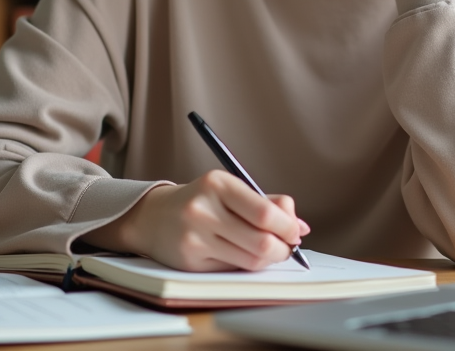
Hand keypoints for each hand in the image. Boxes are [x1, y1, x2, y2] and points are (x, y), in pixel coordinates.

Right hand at [81, 170, 310, 271]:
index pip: (265, 214)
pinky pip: (232, 269)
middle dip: (283, 248)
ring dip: (268, 259)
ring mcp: (194, 238)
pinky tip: (242, 254)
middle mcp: (203, 210)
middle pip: (261, 242)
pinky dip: (245, 265)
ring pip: (250, 261)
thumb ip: (268, 203)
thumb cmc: (202, 201)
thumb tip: (300, 226)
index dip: (287, 228)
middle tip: (286, 246)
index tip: (295, 232)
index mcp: (218, 184)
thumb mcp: (232, 190)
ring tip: (268, 251)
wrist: (154, 217)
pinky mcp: (190, 261)